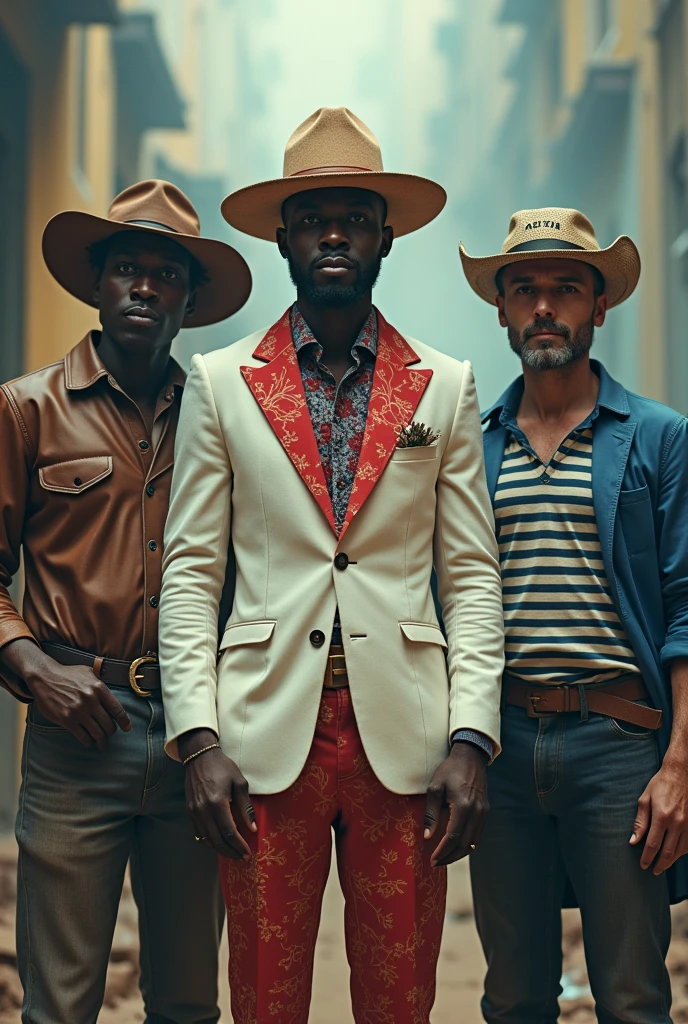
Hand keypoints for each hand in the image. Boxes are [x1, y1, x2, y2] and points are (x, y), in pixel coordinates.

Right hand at [1, 639, 130, 748]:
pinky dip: (88, 741)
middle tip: (109, 734)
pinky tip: (89, 741)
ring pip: (97, 733)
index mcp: (99, 688)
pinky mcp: (66, 719)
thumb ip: (101, 683)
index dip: (124, 722)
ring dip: (101, 740)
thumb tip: (112, 695)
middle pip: (108, 724)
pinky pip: (82, 736)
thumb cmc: (68, 674)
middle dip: (111, 732)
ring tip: (101, 742)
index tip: (127, 728)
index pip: (117, 709)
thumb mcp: (89, 672)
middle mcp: (91, 700)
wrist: (45, 677)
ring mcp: (78, 711)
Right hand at [180, 728, 255, 860]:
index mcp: (217, 803)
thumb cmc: (223, 767)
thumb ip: (245, 807)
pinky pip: (199, 834)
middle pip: (217, 840)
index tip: (248, 853)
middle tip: (242, 858)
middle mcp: (203, 811)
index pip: (229, 832)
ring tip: (233, 854)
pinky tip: (219, 844)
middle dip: (231, 852)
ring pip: (207, 840)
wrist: (199, 757)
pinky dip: (209, 842)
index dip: (239, 845)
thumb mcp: (239, 783)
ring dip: (220, 850)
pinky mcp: (189, 812)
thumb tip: (252, 828)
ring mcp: (194, 812)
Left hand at [424, 742, 488, 867]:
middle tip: (436, 863)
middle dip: (450, 857)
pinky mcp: (486, 811)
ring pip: (473, 842)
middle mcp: (477, 811)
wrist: (471, 756)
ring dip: (459, 853)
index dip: (442, 851)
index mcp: (463, 805)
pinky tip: (456, 846)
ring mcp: (484, 812)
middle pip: (465, 844)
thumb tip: (428, 836)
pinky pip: (478, 834)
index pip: (453, 836)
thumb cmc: (450, 770)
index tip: (432, 859)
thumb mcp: (435, 788)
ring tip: (445, 858)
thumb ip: (431, 813)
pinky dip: (467, 844)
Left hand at [630, 760, 687, 873]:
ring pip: (681, 851)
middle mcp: (677, 822)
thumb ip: (640, 822)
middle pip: (668, 853)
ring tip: (663, 865)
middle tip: (653, 871)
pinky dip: (683, 852)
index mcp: (661, 816)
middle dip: (659, 865)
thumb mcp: (645, 800)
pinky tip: (676, 854)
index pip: (652, 844)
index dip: (647, 858)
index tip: (643, 865)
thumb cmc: (660, 784)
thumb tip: (633, 841)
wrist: (681, 773)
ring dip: (671, 862)